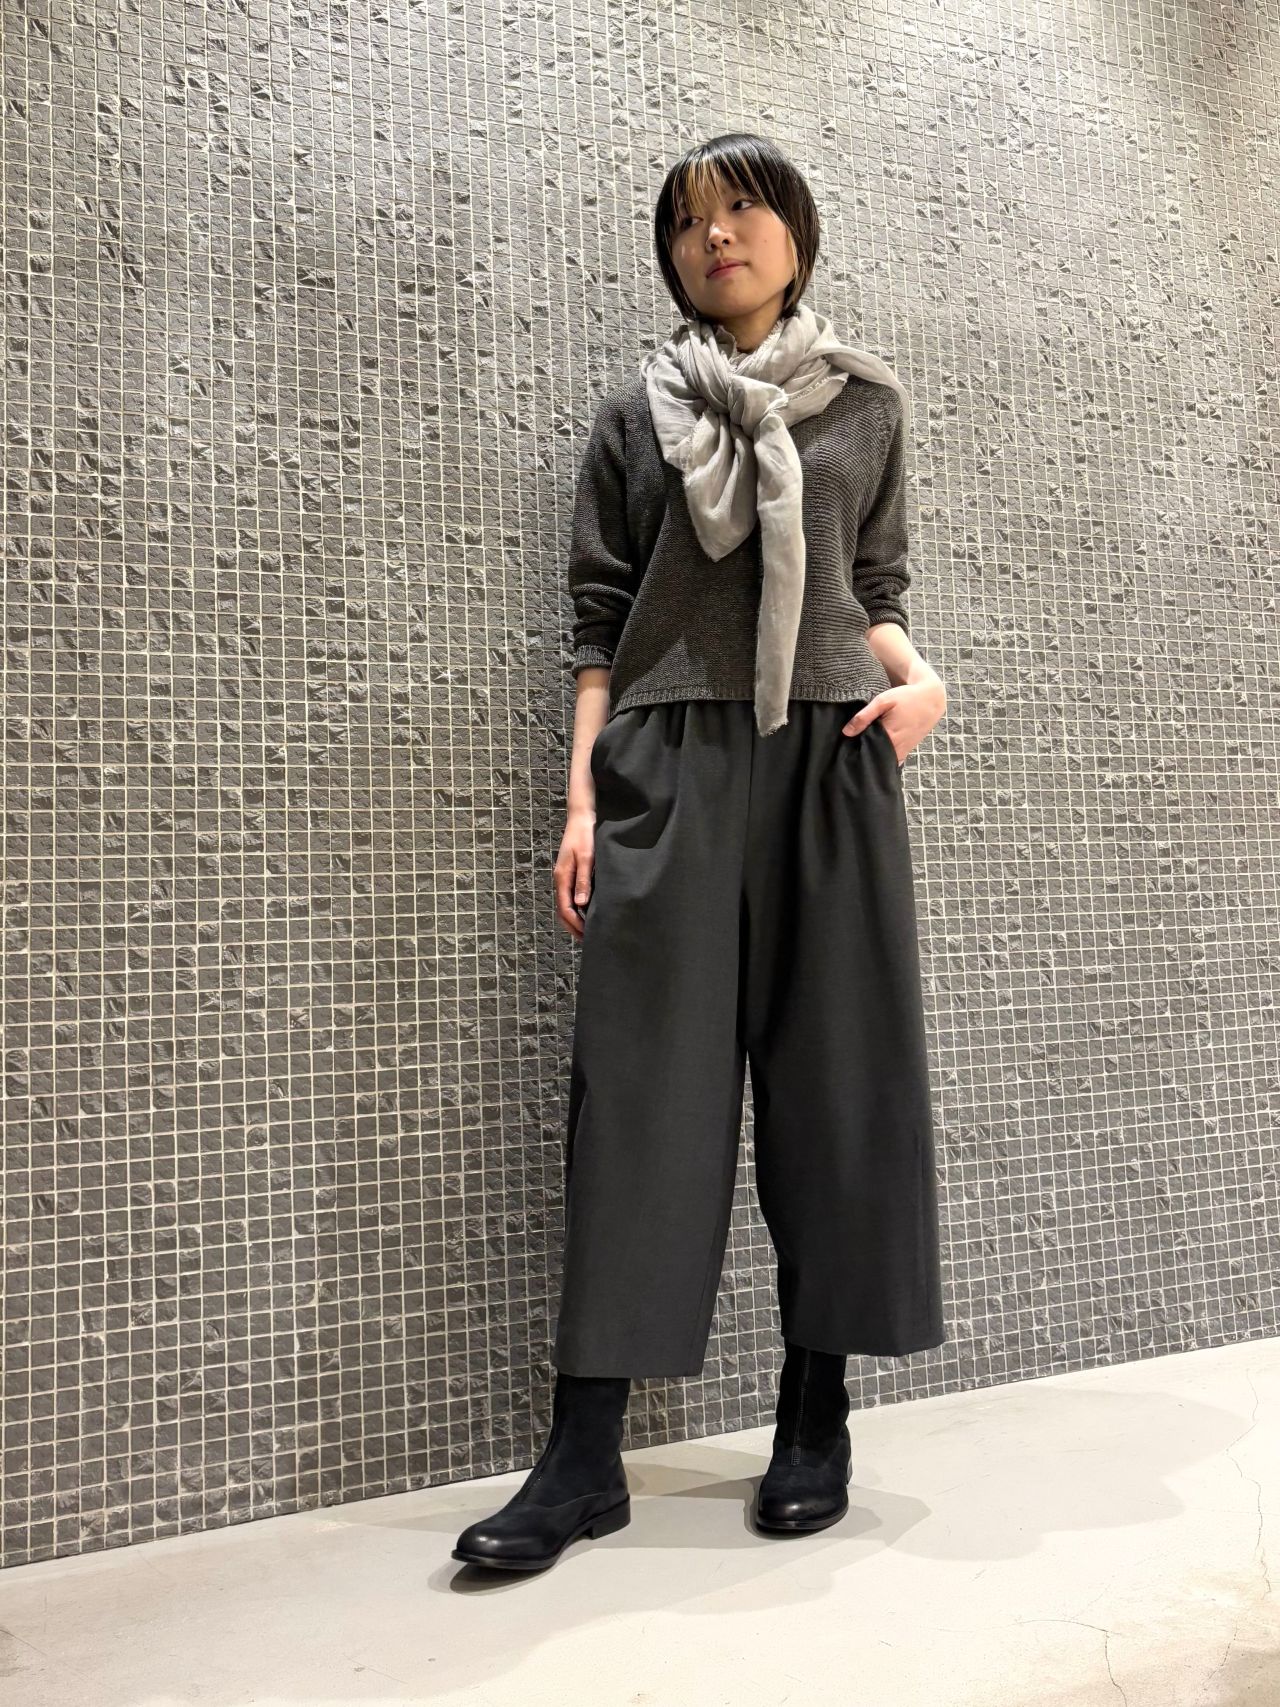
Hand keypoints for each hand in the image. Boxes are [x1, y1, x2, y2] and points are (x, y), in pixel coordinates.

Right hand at [554, 807, 596, 939]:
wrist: (582, 816)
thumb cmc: (585, 834)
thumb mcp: (586, 857)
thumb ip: (583, 880)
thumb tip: (581, 904)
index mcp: (562, 877)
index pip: (565, 908)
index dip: (575, 924)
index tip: (587, 936)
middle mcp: (561, 879)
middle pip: (563, 910)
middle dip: (574, 926)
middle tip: (588, 940)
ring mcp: (565, 876)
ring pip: (567, 904)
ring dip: (576, 918)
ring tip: (590, 929)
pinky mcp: (571, 872)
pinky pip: (572, 895)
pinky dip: (578, 907)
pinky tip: (589, 911)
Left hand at [842, 679, 945, 764]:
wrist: (931, 699)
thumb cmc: (906, 697)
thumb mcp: (882, 701)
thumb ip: (864, 716)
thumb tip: (846, 732)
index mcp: (890, 736)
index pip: (867, 752)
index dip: (856, 753)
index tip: (845, 753)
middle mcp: (898, 747)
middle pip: (875, 759)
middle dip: (863, 758)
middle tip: (850, 755)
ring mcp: (904, 750)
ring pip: (884, 761)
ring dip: (874, 758)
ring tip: (860, 753)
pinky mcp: (907, 749)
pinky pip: (893, 759)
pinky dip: (883, 757)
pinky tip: (874, 752)